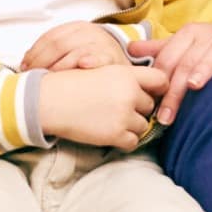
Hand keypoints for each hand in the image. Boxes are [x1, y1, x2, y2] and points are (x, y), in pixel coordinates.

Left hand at [20, 21, 129, 72]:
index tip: (24, 68)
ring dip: (59, 66)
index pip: (50, 37)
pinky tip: (82, 65)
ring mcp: (102, 43)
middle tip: (32, 77)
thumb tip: (25, 64)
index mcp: (77, 27)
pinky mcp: (114, 57)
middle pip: (59, 44)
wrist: (123, 64)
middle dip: (42, 61)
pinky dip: (91, 60)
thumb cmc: (93, 59)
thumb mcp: (73, 48)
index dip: (35, 52)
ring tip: (49, 79)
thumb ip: (53, 52)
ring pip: (75, 51)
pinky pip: (100, 57)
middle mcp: (90, 32)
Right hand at [39, 63, 169, 148]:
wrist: (49, 100)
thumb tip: (144, 89)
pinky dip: (124, 140)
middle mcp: (130, 93)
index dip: (159, 88)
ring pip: (143, 125)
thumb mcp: (100, 70)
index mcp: (126, 74)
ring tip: (111, 120)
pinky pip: (133, 142)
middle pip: (150, 105)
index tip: (152, 94)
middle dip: (139, 108)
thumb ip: (124, 77)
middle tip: (120, 109)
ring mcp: (124, 115)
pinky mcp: (116, 134)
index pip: (161, 80)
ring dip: (131, 125)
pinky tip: (111, 133)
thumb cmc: (70, 83)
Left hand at [127, 20, 211, 124]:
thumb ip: (160, 50)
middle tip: (166, 117)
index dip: (158, 84)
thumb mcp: (185, 45)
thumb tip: (129, 50)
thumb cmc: (210, 45)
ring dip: (204, 69)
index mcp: (187, 35)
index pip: (168, 60)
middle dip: (175, 91)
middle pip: (187, 63)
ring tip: (194, 85)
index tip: (151, 109)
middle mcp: (207, 36)